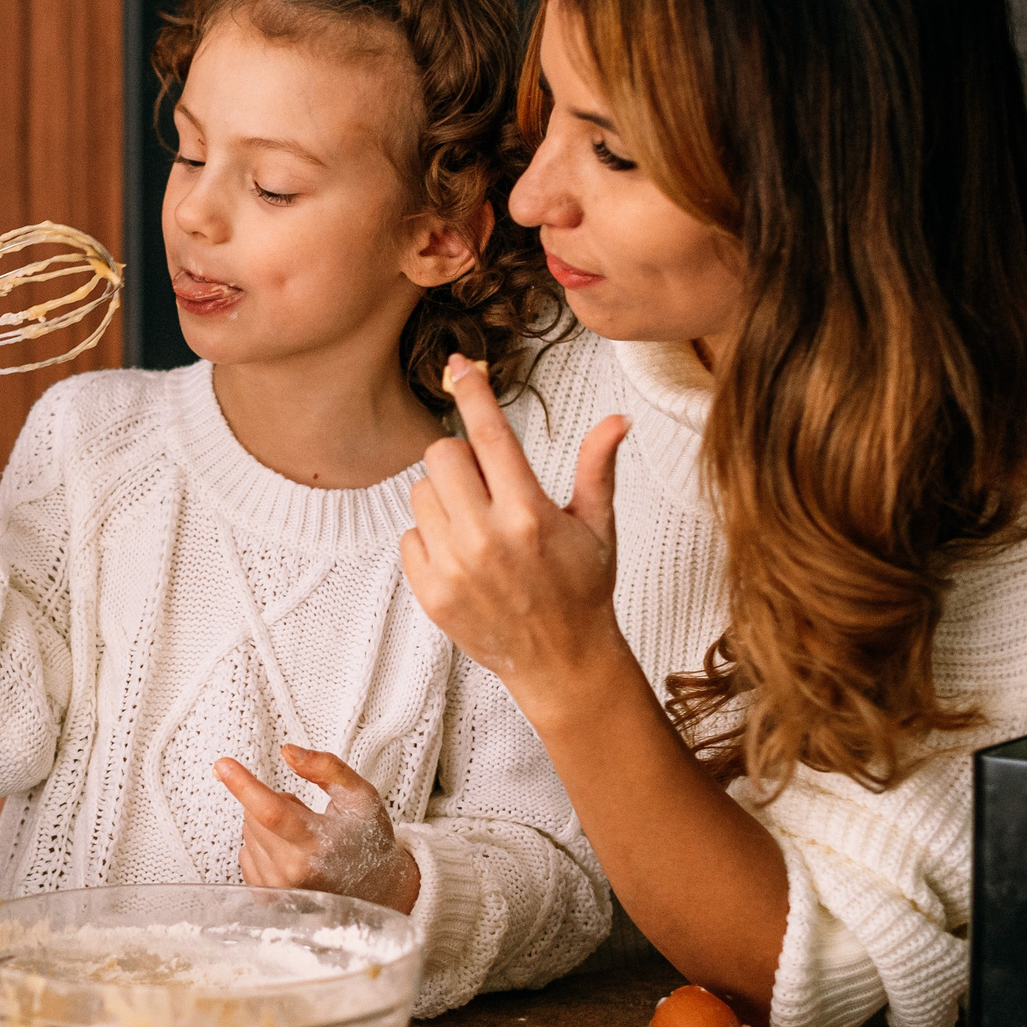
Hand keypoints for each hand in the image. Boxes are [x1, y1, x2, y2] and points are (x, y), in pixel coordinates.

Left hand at [215, 745, 421, 914]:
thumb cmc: (368, 839)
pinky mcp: (267, 896)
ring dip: (267, 825)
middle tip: (306, 815)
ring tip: (304, 837)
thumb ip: (325, 768)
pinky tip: (291, 853)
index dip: (243, 785)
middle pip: (254, 816)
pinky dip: (262, 845)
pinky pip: (245, 854)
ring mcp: (278, 888)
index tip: (222, 764)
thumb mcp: (359, 795)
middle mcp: (294, 870)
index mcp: (318, 843)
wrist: (377, 888)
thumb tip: (286, 752)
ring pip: (247, 833)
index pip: (271, 811)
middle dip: (272, 803)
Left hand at [401, 353, 633, 704]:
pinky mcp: (431, 593)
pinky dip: (431, 539)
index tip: (459, 364)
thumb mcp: (597, 525)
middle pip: (441, 455)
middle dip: (460, 458)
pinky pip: (409, 536)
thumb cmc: (582, 590)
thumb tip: (617, 419)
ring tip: (478, 526)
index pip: (492, 435)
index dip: (473, 392)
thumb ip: (598, 467)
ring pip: (421, 493)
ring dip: (445, 499)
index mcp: (530, 513)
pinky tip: (463, 558)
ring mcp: (454, 568)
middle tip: (485, 484)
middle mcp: (487, 538)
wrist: (562, 662)